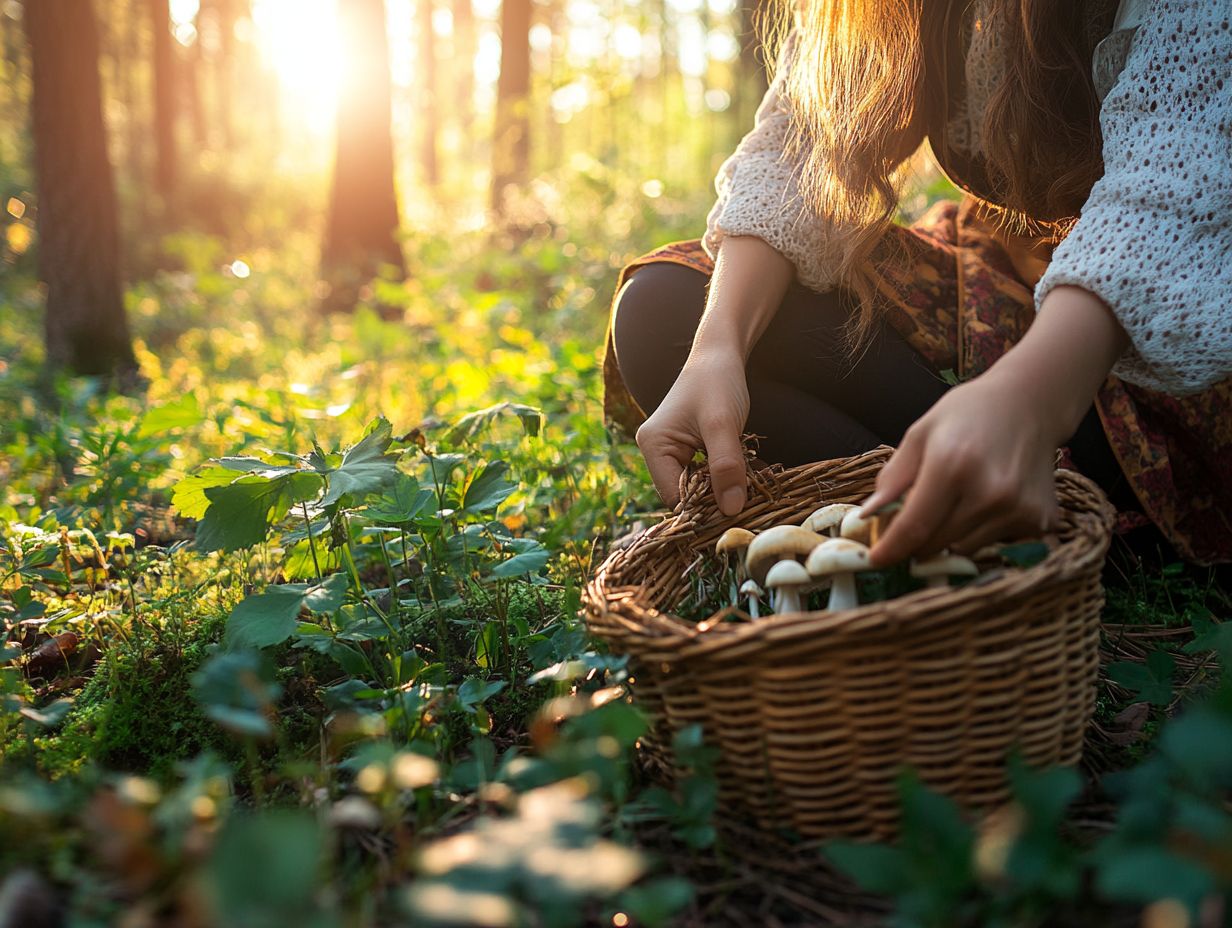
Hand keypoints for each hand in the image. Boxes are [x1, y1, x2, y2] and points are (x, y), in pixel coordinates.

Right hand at [636, 349, 749, 514]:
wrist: (720, 355)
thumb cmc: (717, 382)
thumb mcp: (723, 425)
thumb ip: (726, 467)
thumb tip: (731, 511)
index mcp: (653, 446)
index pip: (674, 497)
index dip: (703, 509)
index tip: (735, 513)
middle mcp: (655, 452)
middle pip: (683, 495)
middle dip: (713, 500)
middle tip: (746, 503)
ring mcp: (669, 452)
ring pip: (695, 488)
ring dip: (719, 490)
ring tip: (745, 489)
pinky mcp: (686, 450)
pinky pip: (702, 476)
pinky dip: (721, 479)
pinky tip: (739, 476)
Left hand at [863, 370, 1064, 565]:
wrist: (1031, 403)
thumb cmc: (969, 414)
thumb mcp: (920, 434)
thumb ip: (893, 479)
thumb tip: (868, 518)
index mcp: (952, 465)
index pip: (914, 527)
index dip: (891, 549)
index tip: (875, 560)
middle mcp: (990, 492)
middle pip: (935, 544)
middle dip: (915, 540)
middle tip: (915, 517)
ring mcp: (1019, 509)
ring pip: (963, 549)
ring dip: (949, 536)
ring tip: (958, 498)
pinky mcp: (1041, 520)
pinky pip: (994, 544)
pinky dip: (980, 532)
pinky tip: (987, 501)